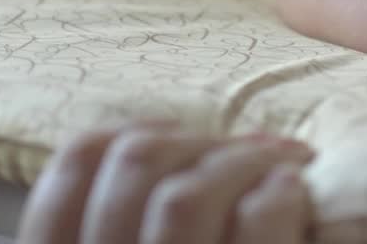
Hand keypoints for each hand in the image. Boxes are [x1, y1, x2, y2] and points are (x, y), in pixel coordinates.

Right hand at [17, 124, 313, 243]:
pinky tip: (293, 195)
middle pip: (134, 163)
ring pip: (187, 193)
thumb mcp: (133, 234)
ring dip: (247, 160)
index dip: (133, 132)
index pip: (73, 163)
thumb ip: (127, 208)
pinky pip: (255, 220)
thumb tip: (164, 137)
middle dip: (200, 139)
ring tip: (285, 166)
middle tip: (249, 148)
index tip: (177, 133)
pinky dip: (280, 194)